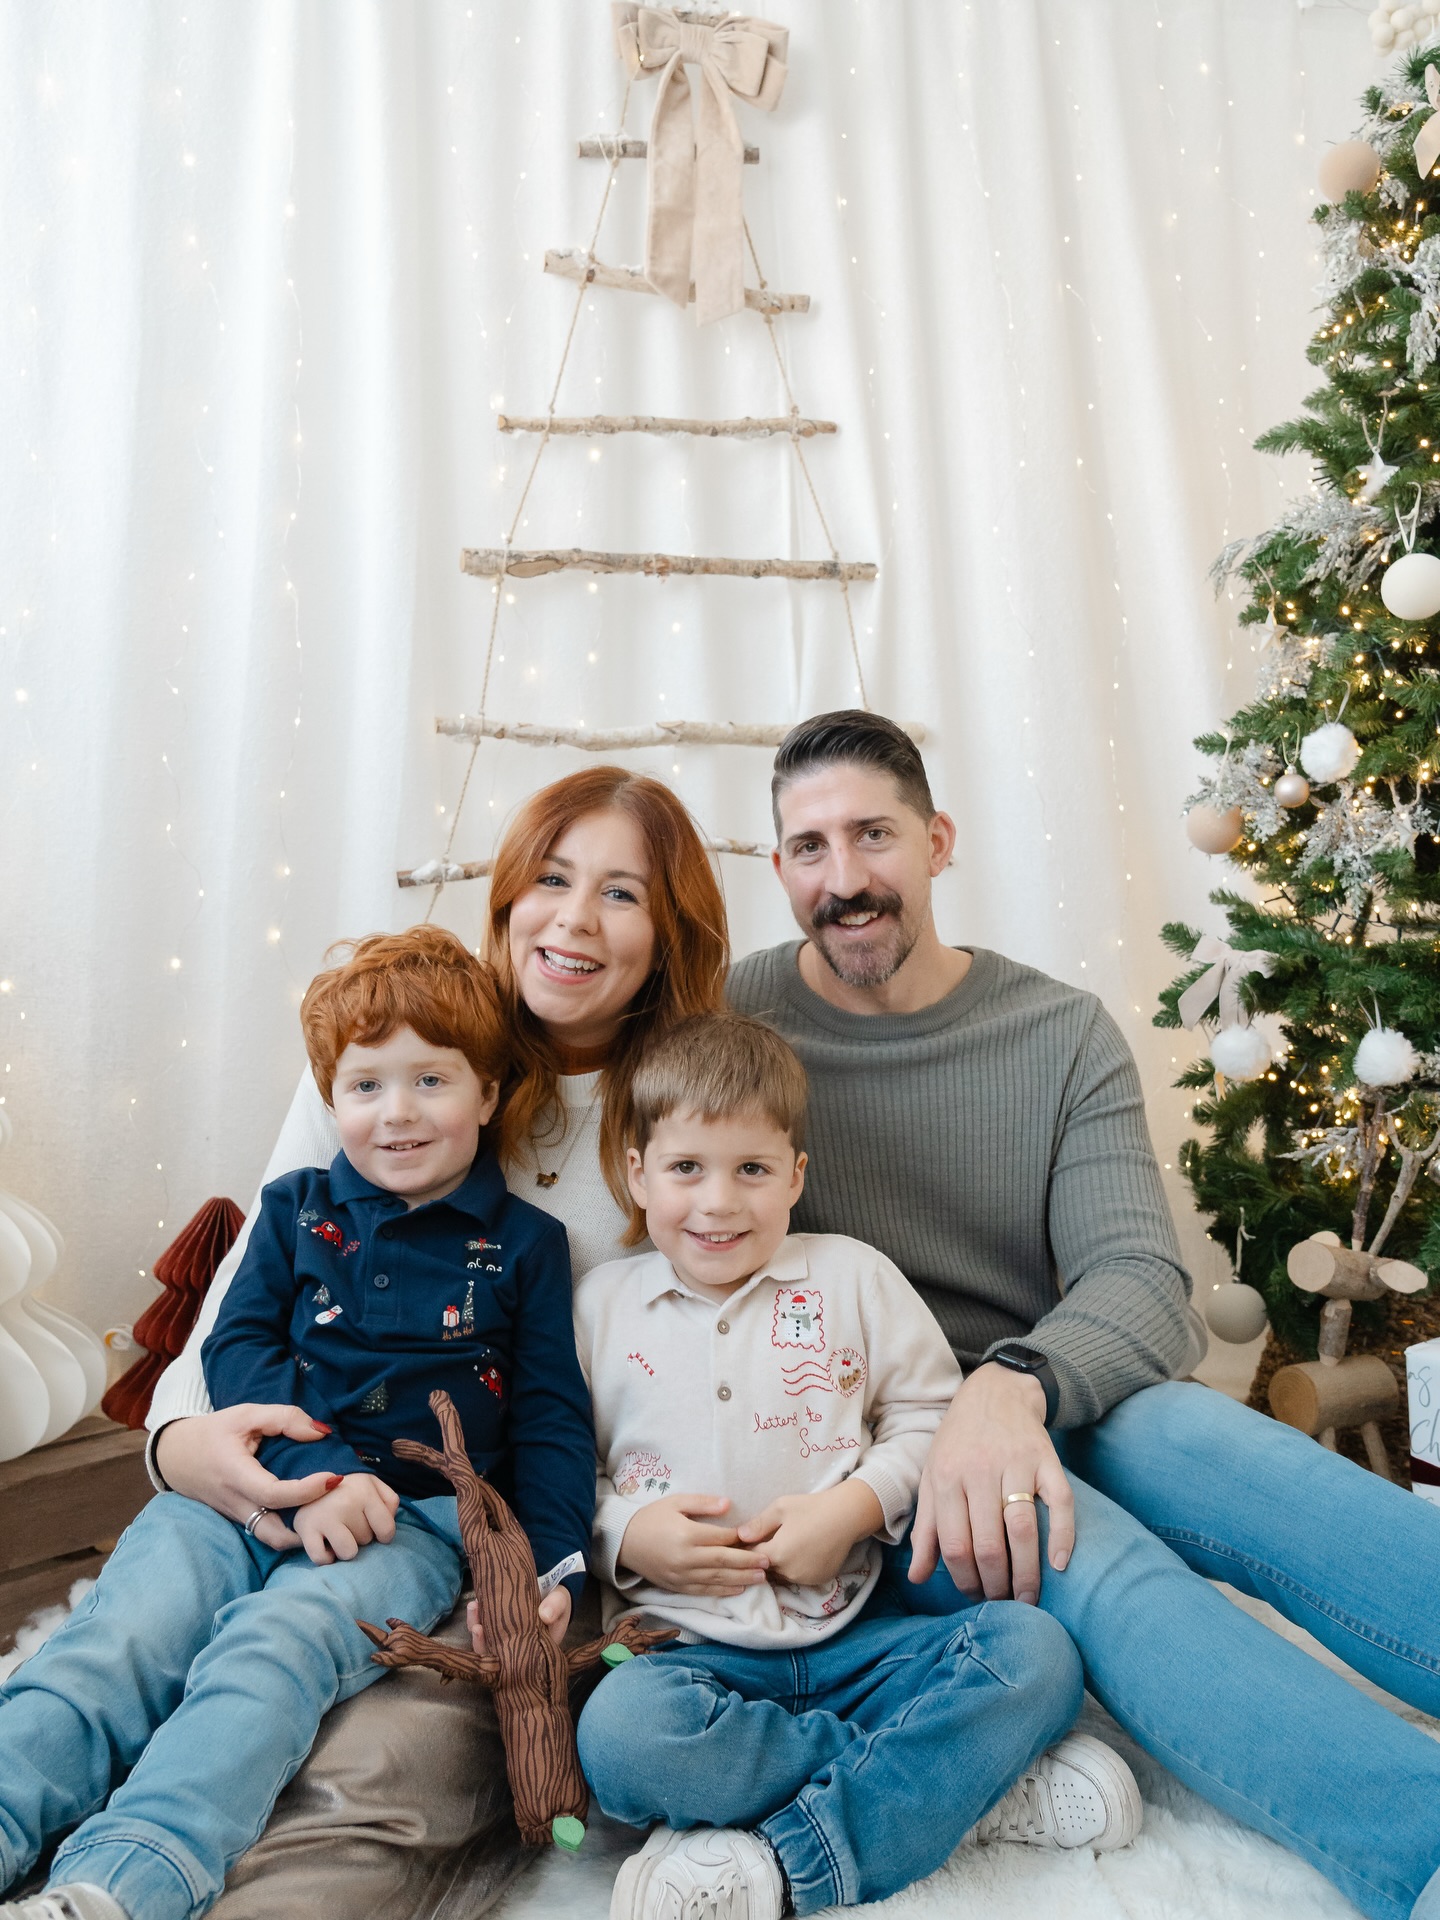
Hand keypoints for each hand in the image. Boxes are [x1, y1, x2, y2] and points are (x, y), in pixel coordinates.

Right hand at [154, 1404, 343, 1549]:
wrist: (175, 1454)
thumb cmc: (214, 1432)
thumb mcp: (246, 1414)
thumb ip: (285, 1418)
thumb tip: (322, 1433)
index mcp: (235, 1475)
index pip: (274, 1495)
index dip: (307, 1490)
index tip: (333, 1477)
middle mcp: (235, 1503)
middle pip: (274, 1534)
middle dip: (307, 1528)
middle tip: (333, 1506)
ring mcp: (236, 1516)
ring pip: (270, 1540)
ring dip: (299, 1534)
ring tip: (323, 1512)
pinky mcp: (239, 1519)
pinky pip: (265, 1532)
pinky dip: (288, 1528)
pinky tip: (306, 1511)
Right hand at [293, 1473, 398, 1564]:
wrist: (309, 1481)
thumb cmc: (348, 1487)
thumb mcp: (373, 1485)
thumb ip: (389, 1501)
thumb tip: (388, 1527)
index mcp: (365, 1491)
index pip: (386, 1530)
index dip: (383, 1534)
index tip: (375, 1527)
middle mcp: (345, 1503)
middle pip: (366, 1540)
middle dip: (360, 1534)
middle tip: (349, 1520)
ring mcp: (324, 1517)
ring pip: (348, 1553)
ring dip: (345, 1547)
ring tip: (339, 1532)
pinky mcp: (306, 1529)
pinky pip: (322, 1559)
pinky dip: (326, 1557)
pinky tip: (326, 1544)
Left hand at [467, 1584, 570, 1654]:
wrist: (553, 1591)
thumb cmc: (557, 1602)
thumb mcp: (561, 1603)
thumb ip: (556, 1607)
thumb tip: (545, 1615)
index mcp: (534, 1651)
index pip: (513, 1661)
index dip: (498, 1655)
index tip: (488, 1639)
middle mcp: (517, 1650)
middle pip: (495, 1654)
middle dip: (482, 1642)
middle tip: (477, 1627)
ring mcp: (506, 1638)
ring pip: (487, 1640)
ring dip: (476, 1626)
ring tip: (473, 1608)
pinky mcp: (499, 1626)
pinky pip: (486, 1627)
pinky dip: (478, 1617)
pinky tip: (474, 1605)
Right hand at [618, 1494, 770, 1596]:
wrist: (623, 1541)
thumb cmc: (652, 1517)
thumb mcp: (676, 1502)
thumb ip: (703, 1503)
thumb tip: (729, 1505)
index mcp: (686, 1534)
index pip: (721, 1538)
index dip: (740, 1538)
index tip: (758, 1537)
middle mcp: (686, 1558)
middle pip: (723, 1561)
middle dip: (748, 1562)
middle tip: (769, 1561)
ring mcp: (682, 1575)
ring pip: (717, 1578)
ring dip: (741, 1578)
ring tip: (762, 1577)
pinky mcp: (677, 1586)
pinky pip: (704, 1590)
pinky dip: (723, 1590)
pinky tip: (739, 1589)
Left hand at [738, 1480, 883, 1588]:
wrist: (846, 1516)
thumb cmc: (811, 1507)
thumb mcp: (781, 1508)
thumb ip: (759, 1524)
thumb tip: (740, 1536)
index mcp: (777, 1553)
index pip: (751, 1557)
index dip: (747, 1548)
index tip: (745, 1540)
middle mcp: (790, 1572)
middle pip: (766, 1569)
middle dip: (763, 1557)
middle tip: (767, 1541)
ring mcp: (806, 1579)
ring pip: (783, 1575)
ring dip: (780, 1565)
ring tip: (786, 1546)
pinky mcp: (819, 1580)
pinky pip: (800, 1578)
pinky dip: (796, 1569)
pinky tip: (802, 1552)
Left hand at [909, 1364, 1073, 1605]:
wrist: (996, 1391)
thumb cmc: (959, 1442)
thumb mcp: (932, 1477)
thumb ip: (926, 1528)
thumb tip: (917, 1578)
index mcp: (947, 1478)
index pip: (954, 1544)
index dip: (965, 1580)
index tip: (975, 1597)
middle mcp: (980, 1471)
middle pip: (988, 1543)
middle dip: (996, 1584)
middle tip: (1003, 1604)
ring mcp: (1016, 1464)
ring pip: (1021, 1529)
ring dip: (1026, 1572)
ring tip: (1027, 1597)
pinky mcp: (1047, 1459)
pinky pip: (1060, 1503)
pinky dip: (1062, 1537)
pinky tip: (1059, 1565)